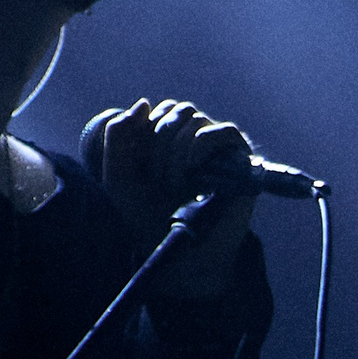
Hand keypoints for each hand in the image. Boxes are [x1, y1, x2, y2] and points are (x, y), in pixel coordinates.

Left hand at [92, 98, 256, 300]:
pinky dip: (200, 146)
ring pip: (194, 119)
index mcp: (166, 138)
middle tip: (156, 179)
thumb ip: (117, 138)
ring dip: (176, 152)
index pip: (155, 111)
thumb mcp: (118, 178)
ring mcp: (218, 147)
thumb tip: (143, 103)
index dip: (142, 130)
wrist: (180, 255)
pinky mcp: (240, 159)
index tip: (138, 164)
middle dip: (157, 143)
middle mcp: (194, 137)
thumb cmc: (149, 217)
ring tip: (174, 184)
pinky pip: (221, 131)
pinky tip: (193, 169)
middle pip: (174, 110)